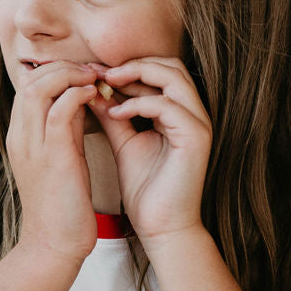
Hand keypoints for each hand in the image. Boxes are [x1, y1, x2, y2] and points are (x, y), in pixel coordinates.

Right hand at [7, 61, 98, 263]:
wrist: (54, 245)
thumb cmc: (62, 205)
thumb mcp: (60, 158)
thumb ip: (64, 129)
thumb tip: (80, 100)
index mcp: (20, 136)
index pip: (29, 85)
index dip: (56, 71)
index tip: (84, 74)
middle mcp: (20, 136)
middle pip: (31, 79)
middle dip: (64, 67)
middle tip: (92, 71)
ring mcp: (32, 146)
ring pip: (40, 88)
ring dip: (70, 75)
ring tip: (94, 78)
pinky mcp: (51, 156)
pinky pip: (59, 110)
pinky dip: (78, 95)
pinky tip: (96, 96)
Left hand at [88, 57, 211, 244]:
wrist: (160, 226)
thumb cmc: (144, 189)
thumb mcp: (123, 141)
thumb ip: (113, 114)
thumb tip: (91, 89)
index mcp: (179, 112)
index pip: (160, 71)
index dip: (127, 66)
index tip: (94, 72)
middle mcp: (194, 113)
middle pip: (171, 65)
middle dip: (133, 64)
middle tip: (99, 72)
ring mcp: (199, 124)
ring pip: (173, 78)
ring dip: (136, 76)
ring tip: (106, 85)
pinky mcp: (196, 138)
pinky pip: (167, 106)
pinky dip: (139, 104)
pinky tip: (115, 113)